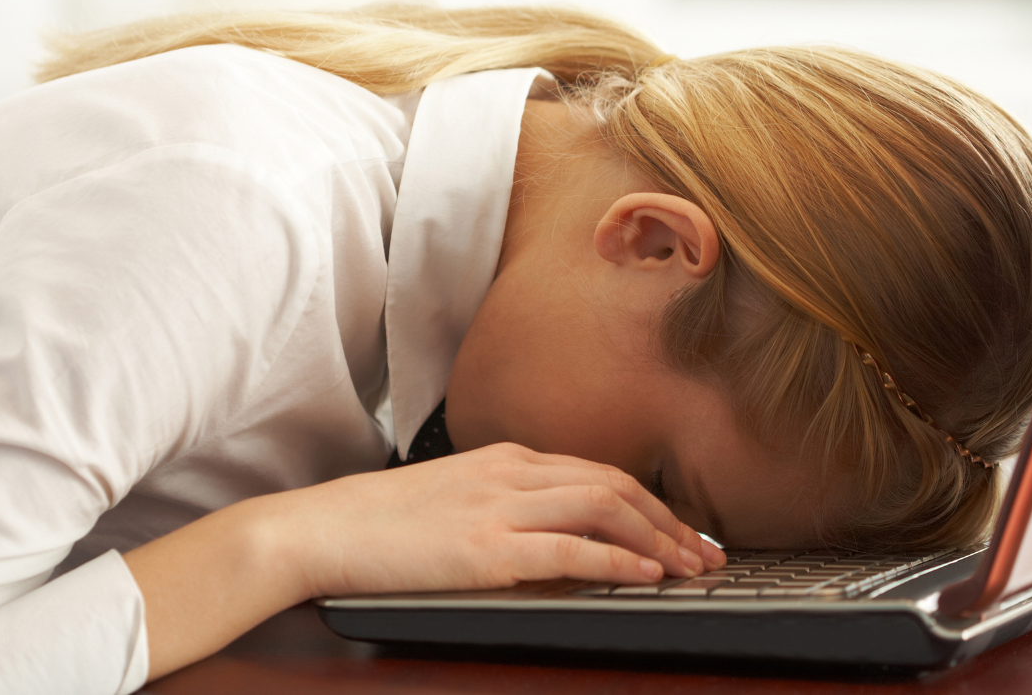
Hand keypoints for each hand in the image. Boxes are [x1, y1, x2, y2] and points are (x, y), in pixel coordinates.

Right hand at [272, 442, 726, 598]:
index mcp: (506, 459)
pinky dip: (618, 557)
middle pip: (615, 484)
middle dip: (671, 519)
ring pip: (604, 506)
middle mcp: (512, 473)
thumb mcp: (456, 501)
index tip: (684, 531)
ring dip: (659, 537)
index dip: (652, 502)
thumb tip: (559, 542)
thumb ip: (508, 509)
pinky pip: (569, 546)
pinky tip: (647, 573)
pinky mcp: (486, 546)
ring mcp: (500, 507)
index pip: (599, 472)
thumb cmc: (381, 523)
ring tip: (691, 567)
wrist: (323, 528)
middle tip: (708, 553)